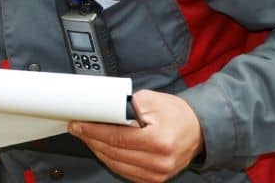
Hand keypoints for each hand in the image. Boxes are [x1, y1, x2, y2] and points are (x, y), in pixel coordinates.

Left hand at [68, 90, 203, 182]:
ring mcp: (157, 174)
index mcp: (159, 141)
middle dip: (91, 139)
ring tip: (86, 136)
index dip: (93, 131)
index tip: (78, 124)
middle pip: (113, 152)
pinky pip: (124, 171)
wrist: (197, 130)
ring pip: (116, 164)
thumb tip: (100, 110)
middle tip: (78, 128)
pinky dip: (110, 159)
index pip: (116, 138)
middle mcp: (159, 161)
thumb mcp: (151, 100)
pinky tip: (101, 148)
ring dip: (97, 150)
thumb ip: (125, 105)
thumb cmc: (176, 113)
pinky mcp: (154, 179)